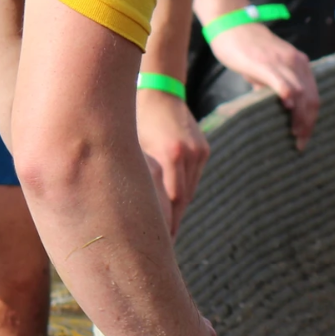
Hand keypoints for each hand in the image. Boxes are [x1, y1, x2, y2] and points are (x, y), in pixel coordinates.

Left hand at [136, 87, 209, 235]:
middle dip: (172, 221)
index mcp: (170, 155)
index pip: (172, 200)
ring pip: (190, 191)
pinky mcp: (204, 149)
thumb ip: (140, 176)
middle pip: (183, 199)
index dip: (166, 223)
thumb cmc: (135, 120)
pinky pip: (193, 178)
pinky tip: (172, 203)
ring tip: (167, 228)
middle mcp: (189, 154)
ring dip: (178, 208)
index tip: (159, 242)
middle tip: (162, 243)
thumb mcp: (133, 148)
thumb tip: (130, 209)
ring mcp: (199, 152)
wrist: (158, 92)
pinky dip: (183, 190)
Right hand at [209, 23, 320, 149]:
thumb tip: (278, 108)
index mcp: (300, 65)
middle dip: (308, 124)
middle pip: (311, 99)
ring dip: (299, 117)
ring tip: (294, 135)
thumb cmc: (248, 50)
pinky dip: (287, 94)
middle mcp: (297, 62)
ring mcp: (282, 61)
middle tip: (300, 143)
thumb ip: (275, 87)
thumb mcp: (268, 70)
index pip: (314, 97)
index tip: (305, 137)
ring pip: (300, 93)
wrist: (232, 25)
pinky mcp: (265, 62)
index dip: (311, 119)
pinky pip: (282, 80)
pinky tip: (287, 107)